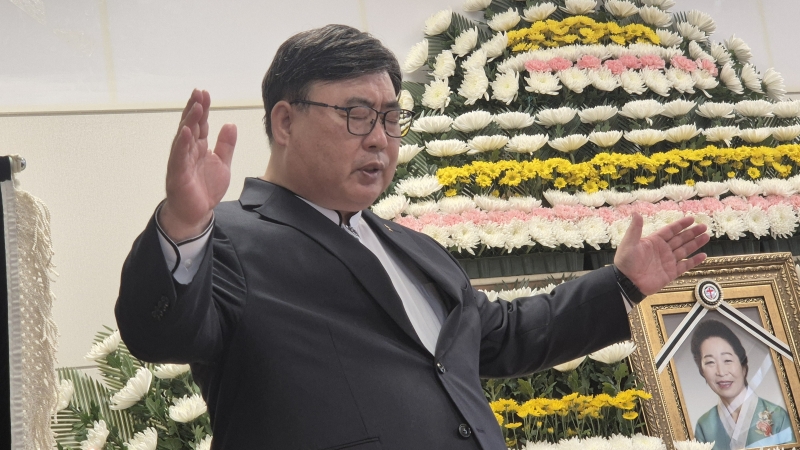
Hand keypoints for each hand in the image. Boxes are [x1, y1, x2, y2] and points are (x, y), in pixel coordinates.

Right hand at [160, 90, 236, 240]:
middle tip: (199, 92)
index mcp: (198, 147)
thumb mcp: (222, 163)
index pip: (200, 124)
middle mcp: (188, 151)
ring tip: (195, 107)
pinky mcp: (178, 174)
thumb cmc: (205, 188)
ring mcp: (181, 161)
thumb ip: (226, 145)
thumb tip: (230, 124)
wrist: (197, 213)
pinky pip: (179, 156)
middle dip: (195, 109)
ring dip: (189, 121)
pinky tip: (186, 131)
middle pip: (191, 125)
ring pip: (184, 138)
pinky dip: (182, 144)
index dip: (203, 109)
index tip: (205, 93)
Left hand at [614, 213, 709, 295]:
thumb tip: (636, 212)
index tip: (691, 219)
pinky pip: (685, 266)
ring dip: (696, 244)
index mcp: (654, 241)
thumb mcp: (629, 243)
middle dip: (692, 233)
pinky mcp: (670, 273)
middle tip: (704, 227)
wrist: (626, 283)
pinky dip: (694, 261)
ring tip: (706, 237)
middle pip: (680, 239)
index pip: (670, 230)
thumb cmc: (626, 262)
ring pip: (685, 250)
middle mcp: (662, 250)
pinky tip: (703, 255)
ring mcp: (667, 262)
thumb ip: (635, 229)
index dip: (680, 225)